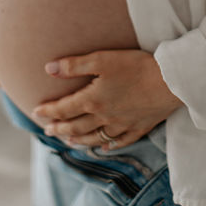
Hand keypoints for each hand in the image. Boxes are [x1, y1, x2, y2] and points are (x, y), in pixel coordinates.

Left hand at [32, 49, 182, 149]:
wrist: (169, 81)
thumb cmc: (136, 66)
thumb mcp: (102, 59)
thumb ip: (75, 65)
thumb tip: (49, 69)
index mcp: (93, 100)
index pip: (64, 108)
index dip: (48, 110)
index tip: (36, 112)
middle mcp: (104, 116)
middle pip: (76, 126)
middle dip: (59, 128)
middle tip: (47, 129)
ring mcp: (121, 125)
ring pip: (94, 137)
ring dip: (78, 139)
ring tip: (68, 140)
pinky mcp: (138, 127)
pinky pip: (118, 142)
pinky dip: (107, 145)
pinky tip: (103, 146)